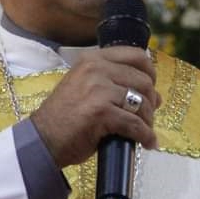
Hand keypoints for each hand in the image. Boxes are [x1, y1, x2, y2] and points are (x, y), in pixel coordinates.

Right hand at [29, 47, 161, 168]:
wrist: (43, 139)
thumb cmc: (65, 118)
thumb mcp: (86, 88)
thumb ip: (115, 85)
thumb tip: (156, 96)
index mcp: (92, 59)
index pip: (134, 55)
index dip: (149, 72)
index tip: (151, 87)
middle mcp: (95, 68)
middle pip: (142, 80)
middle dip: (151, 101)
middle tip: (148, 116)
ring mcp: (98, 89)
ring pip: (141, 102)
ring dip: (148, 120)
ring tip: (145, 131)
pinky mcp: (101, 111)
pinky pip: (134, 123)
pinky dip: (145, 136)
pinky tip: (146, 143)